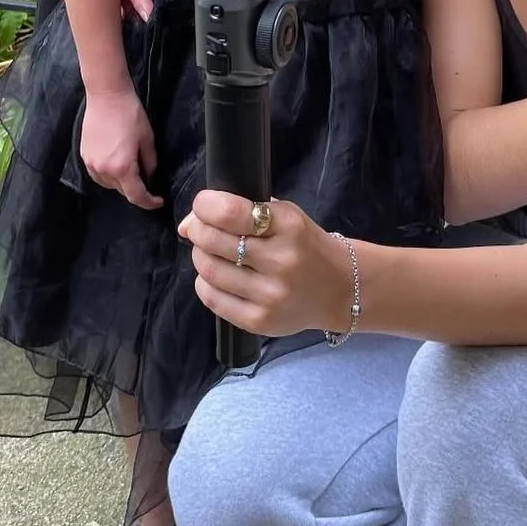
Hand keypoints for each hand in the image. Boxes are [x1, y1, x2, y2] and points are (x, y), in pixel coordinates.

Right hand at [81, 87, 162, 208]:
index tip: (158, 201)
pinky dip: (109, 174)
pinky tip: (117, 162)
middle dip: (136, 188)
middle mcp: (104, 171)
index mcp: (122, 168)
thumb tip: (149, 176)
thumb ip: (150, 162)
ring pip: (109, 184)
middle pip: (122, 190)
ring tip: (132, 167)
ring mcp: (91, 164)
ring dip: (121, 182)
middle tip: (148, 179)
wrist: (106, 96)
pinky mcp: (84, 156)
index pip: (136, 196)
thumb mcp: (147, 138)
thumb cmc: (130, 114)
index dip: (149, 202)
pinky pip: (99, 174)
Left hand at [179, 191, 352, 339]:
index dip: (206, 206)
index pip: (231, 213)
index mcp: (289, 226)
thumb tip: (187, 223)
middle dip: (199, 230)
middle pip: (214, 242)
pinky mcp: (259, 321)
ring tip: (209, 251)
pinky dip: (205, 282)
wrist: (339, 288)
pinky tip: (217, 275)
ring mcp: (270, 295)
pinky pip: (213, 298)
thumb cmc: (306, 244)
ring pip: (210, 270)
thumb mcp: (285, 216)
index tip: (203, 204)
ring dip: (200, 255)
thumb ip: (241, 212)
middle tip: (200, 228)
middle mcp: (281, 261)